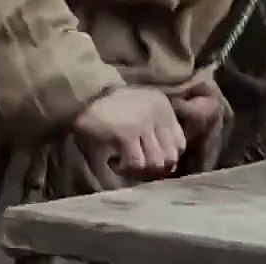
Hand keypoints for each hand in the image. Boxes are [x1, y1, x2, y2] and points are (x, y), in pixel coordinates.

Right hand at [73, 86, 187, 177]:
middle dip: (154, 170)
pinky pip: (136, 163)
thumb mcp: (142, 108)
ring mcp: (144, 124)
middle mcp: (160, 114)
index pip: (181, 144)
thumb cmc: (111, 105)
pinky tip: (114, 162)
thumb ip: (156, 129)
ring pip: (155, 164)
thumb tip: (167, 165)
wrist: (84, 94)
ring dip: (139, 172)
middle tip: (137, 168)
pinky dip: (125, 169)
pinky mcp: (127, 134)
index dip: (167, 159)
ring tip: (124, 166)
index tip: (150, 161)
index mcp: (165, 108)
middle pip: (170, 157)